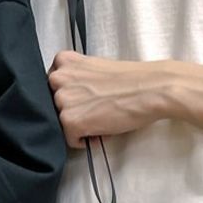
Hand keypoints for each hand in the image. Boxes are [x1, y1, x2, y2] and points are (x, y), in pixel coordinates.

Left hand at [48, 51, 172, 147]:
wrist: (150, 89)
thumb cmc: (129, 80)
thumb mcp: (94, 68)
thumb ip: (75, 79)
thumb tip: (69, 102)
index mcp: (63, 61)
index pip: (52, 88)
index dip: (69, 99)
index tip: (84, 102)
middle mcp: (57, 78)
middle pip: (54, 107)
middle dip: (72, 112)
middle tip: (95, 112)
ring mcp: (62, 100)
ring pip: (61, 124)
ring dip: (79, 127)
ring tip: (100, 121)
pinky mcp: (69, 120)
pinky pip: (69, 139)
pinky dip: (83, 141)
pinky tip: (100, 131)